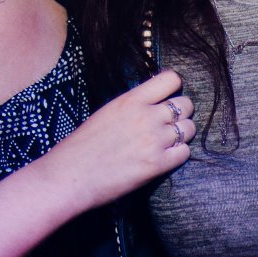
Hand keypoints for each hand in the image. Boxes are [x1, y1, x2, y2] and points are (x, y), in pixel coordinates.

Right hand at [46, 69, 194, 209]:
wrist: (68, 176)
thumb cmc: (81, 147)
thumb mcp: (107, 113)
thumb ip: (133, 106)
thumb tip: (154, 104)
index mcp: (131, 100)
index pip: (171, 79)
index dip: (174, 89)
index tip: (167, 98)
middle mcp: (146, 116)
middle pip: (186, 104)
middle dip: (181, 114)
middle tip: (169, 124)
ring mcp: (154, 140)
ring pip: (189, 129)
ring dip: (182, 135)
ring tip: (167, 143)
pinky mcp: (157, 165)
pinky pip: (185, 153)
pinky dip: (178, 155)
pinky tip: (164, 158)